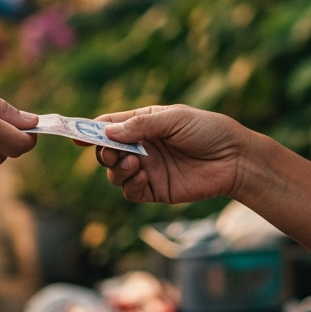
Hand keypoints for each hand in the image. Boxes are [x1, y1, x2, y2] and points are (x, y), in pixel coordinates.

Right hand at [95, 105, 252, 203]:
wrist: (235, 159)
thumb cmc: (208, 131)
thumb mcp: (175, 119)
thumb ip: (141, 125)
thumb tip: (108, 132)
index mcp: (144, 123)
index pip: (109, 125)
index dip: (90, 130)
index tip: (76, 136)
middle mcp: (142, 146)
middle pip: (107, 151)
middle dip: (103, 152)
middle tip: (113, 152)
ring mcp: (148, 169)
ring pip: (114, 173)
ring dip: (116, 169)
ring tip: (135, 164)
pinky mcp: (155, 190)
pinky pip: (130, 192)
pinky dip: (128, 186)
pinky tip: (141, 177)